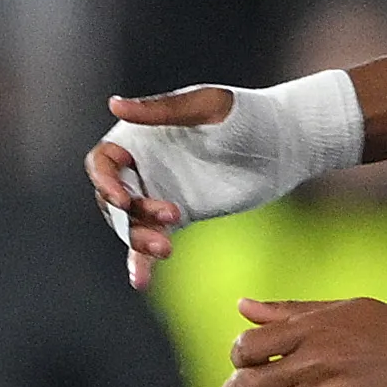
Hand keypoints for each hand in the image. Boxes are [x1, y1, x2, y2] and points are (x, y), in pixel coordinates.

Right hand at [87, 87, 232, 288]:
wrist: (283, 146)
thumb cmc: (246, 115)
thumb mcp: (207, 106)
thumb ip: (162, 110)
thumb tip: (114, 104)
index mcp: (140, 137)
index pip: (103, 162)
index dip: (104, 180)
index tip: (122, 198)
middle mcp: (142, 166)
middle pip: (112, 198)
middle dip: (131, 213)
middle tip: (171, 216)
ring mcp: (158, 193)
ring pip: (130, 223)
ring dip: (139, 239)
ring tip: (166, 248)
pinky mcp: (178, 217)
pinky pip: (151, 240)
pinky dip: (142, 261)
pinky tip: (141, 282)